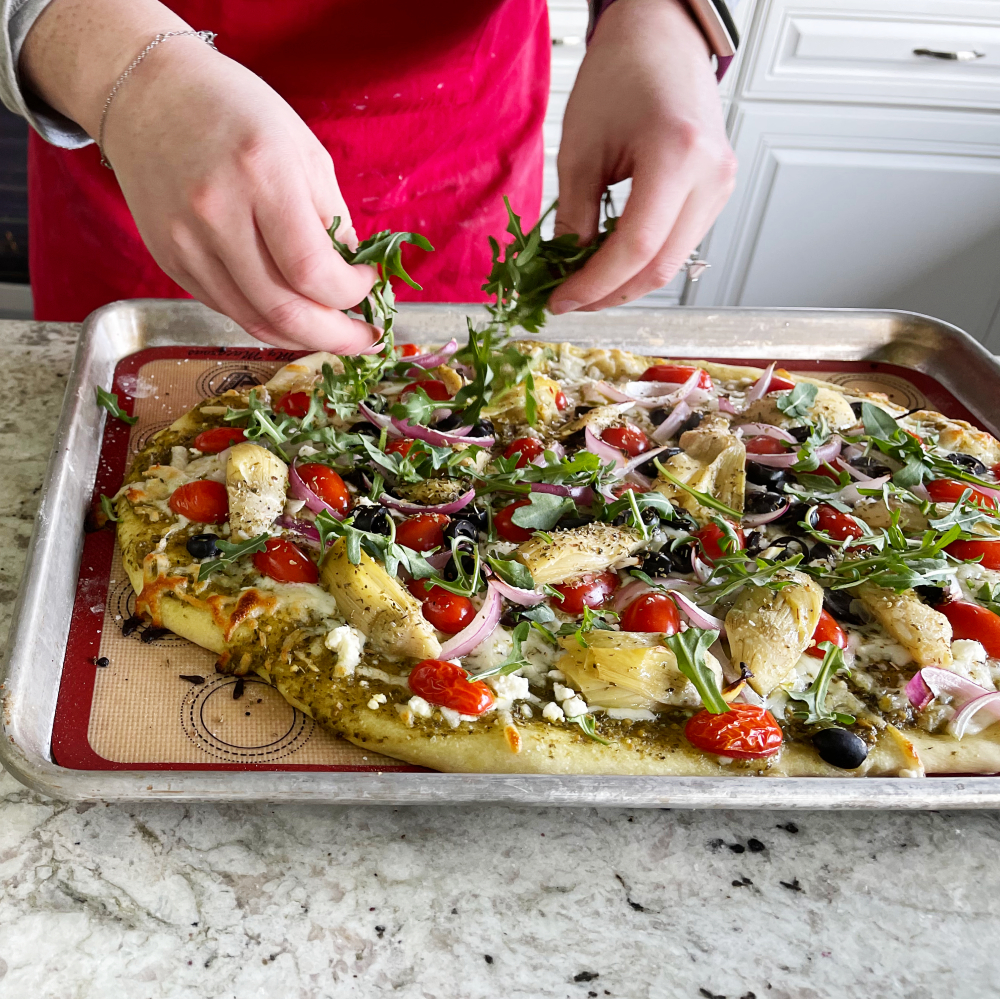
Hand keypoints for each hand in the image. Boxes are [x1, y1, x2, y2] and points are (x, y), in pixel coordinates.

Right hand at [22, 1, 377, 351]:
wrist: (146, 94)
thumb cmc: (235, 112)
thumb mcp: (303, 150)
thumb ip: (332, 218)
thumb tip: (352, 277)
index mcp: (261, 173)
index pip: (312, 270)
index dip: (350, 293)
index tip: (368, 285)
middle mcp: (216, 212)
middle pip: (284, 310)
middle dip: (335, 337)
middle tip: (363, 338)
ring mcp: (186, 241)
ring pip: (254, 320)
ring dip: (301, 337)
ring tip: (331, 333)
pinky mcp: (169, 259)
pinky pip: (227, 308)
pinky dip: (266, 320)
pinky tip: (290, 314)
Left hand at [549, 0, 736, 313]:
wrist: (660, 38)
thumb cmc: (620, 75)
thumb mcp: (580, 149)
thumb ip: (574, 216)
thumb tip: (566, 269)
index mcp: (678, 155)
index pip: (637, 247)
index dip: (596, 284)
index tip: (562, 300)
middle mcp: (710, 175)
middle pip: (660, 266)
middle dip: (611, 293)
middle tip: (571, 300)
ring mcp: (720, 185)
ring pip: (673, 261)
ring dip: (627, 281)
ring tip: (586, 282)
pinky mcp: (717, 191)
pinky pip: (680, 242)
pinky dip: (644, 260)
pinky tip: (612, 260)